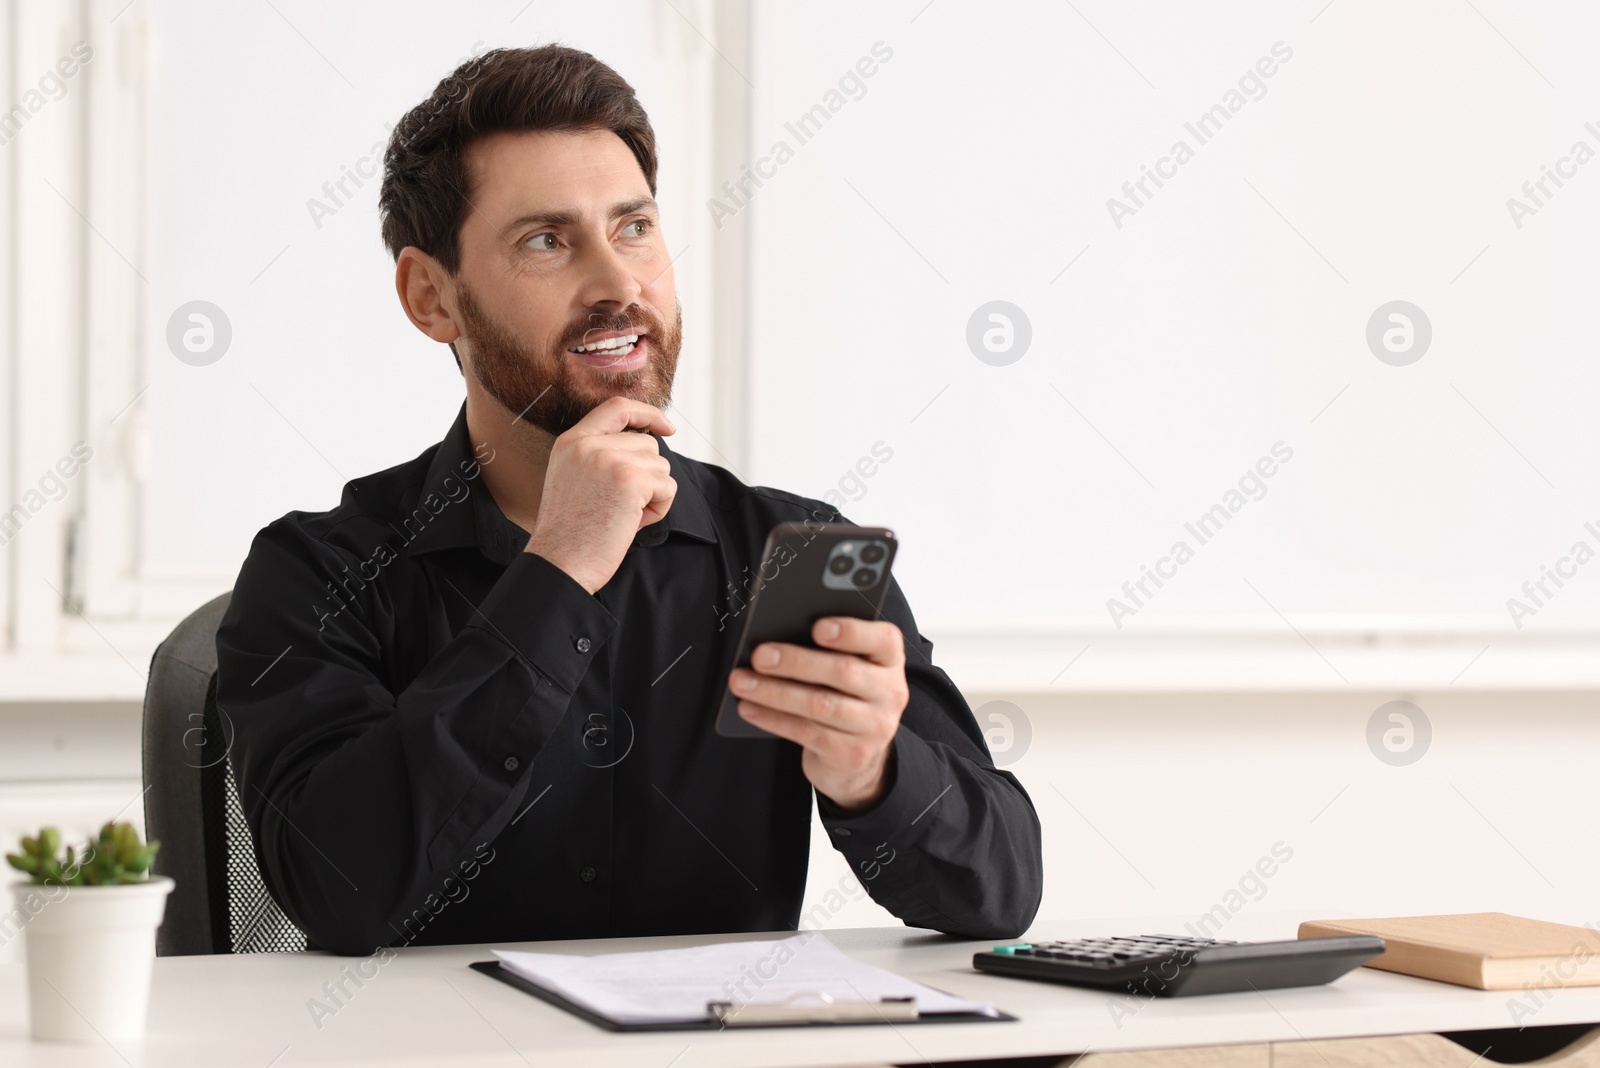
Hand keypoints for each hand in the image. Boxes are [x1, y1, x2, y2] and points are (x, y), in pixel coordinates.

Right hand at [524, 397, 676, 593]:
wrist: (559, 563)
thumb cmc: (570, 533)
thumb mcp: (574, 479)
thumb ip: (601, 456)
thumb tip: (647, 447)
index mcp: (571, 442)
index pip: (617, 408)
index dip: (648, 413)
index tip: (666, 427)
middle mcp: (589, 445)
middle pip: (647, 445)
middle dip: (647, 476)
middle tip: (622, 506)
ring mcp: (610, 459)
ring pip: (660, 466)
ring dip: (652, 495)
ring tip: (623, 516)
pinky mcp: (631, 480)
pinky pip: (667, 486)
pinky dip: (658, 508)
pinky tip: (631, 523)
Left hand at [727, 617, 908, 811]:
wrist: (857, 756)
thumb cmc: (844, 695)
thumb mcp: (849, 667)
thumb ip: (828, 649)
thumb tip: (778, 636)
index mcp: (889, 660)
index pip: (884, 640)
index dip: (852, 632)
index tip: (817, 626)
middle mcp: (890, 692)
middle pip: (843, 672)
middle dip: (796, 662)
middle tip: (760, 655)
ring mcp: (875, 727)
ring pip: (820, 704)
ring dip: (775, 692)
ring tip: (742, 681)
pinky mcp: (852, 754)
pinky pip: (806, 732)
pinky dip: (773, 718)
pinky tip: (749, 707)